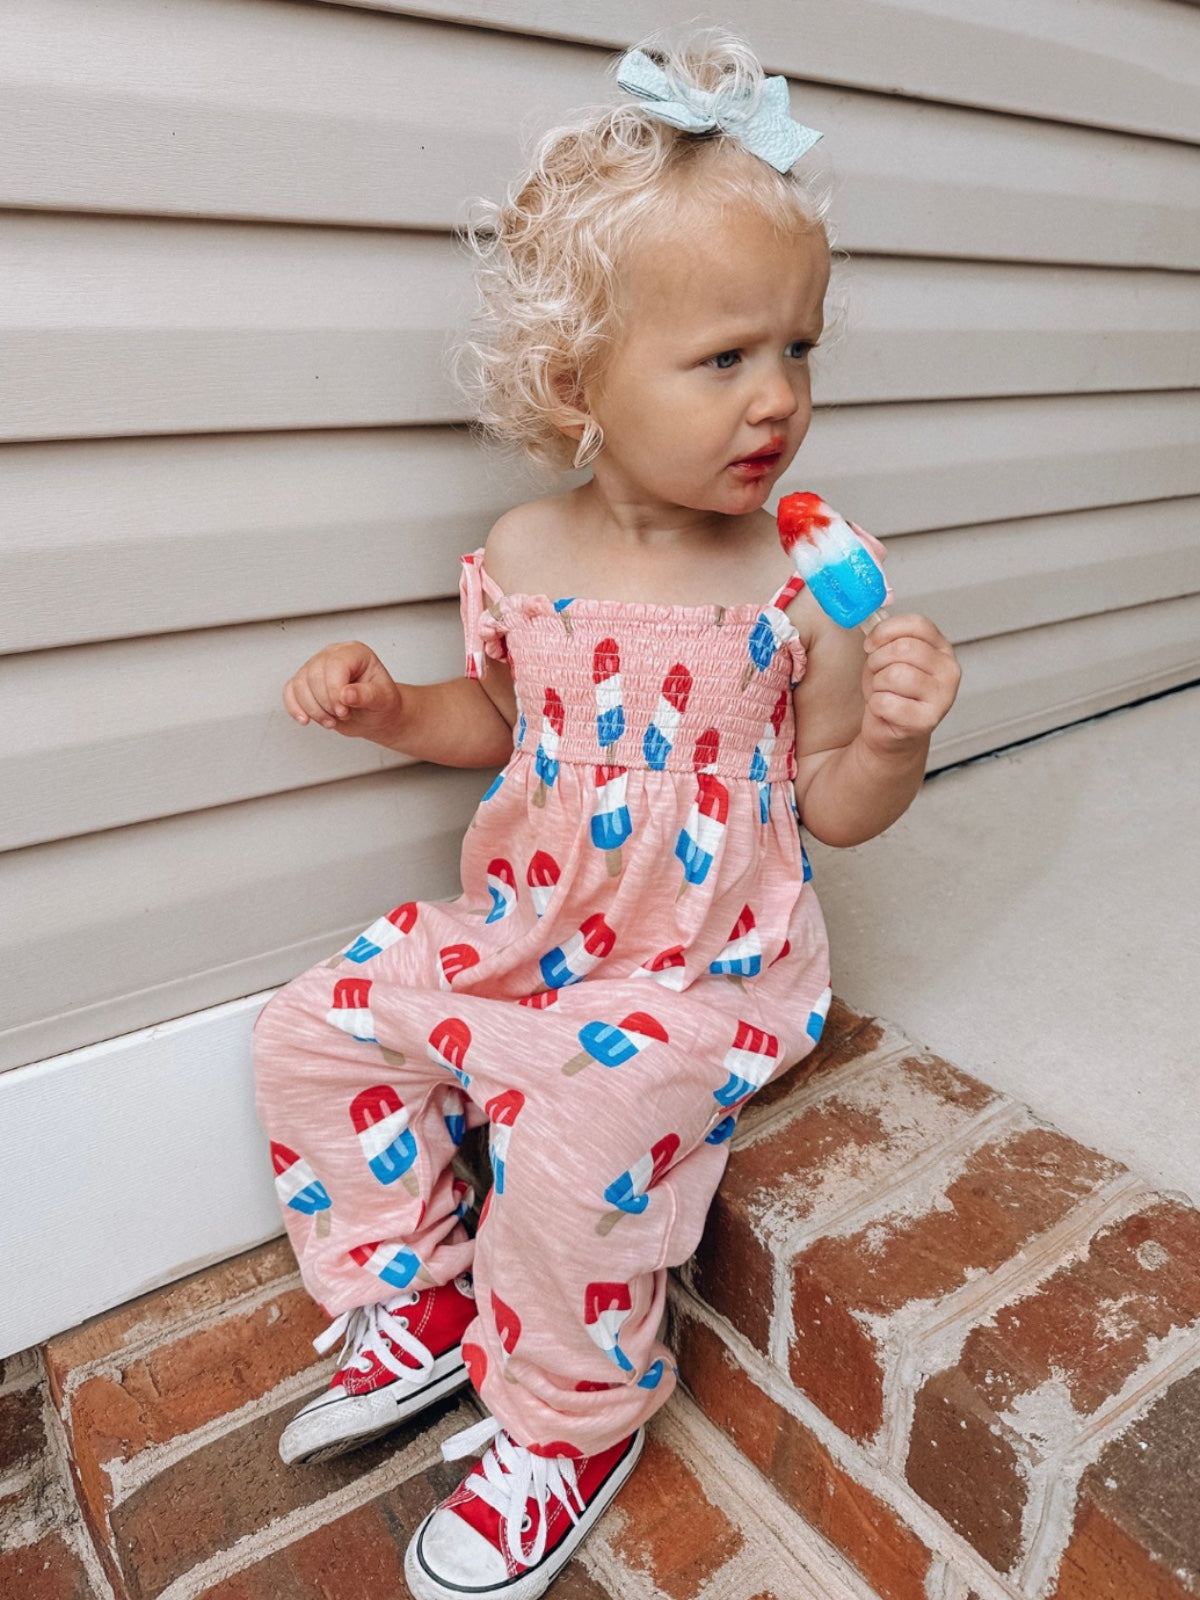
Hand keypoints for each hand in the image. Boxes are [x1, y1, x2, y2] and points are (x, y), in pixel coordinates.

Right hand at [283, 641, 403, 738]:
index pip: (334, 665)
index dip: (334, 690)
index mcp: (354, 653)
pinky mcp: (306, 683)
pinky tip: (305, 719)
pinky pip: (291, 691)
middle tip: (342, 715)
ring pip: (300, 684)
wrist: (376, 715)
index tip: (344, 709)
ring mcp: (317, 668)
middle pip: (313, 674)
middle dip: (325, 702)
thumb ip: (367, 695)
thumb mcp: (383, 700)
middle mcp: (333, 656)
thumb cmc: (382, 703)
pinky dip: (295, 708)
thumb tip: (347, 694)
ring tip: (330, 721)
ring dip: (312, 709)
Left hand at [860, 614, 960, 756]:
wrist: (890, 731)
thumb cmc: (891, 692)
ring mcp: (942, 697)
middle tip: (877, 673)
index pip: (917, 625)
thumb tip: (868, 614)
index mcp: (942, 650)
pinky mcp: (926, 721)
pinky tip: (886, 710)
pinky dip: (876, 705)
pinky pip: (886, 702)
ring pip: (894, 675)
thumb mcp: (889, 656)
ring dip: (877, 684)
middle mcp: (949, 671)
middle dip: (878, 660)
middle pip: (904, 648)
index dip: (886, 630)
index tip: (871, 643)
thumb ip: (886, 636)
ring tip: (884, 692)